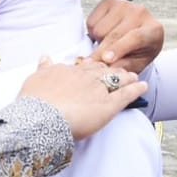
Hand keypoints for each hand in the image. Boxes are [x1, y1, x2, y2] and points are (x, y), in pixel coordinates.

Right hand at [17, 58, 146, 139]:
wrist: (41, 119)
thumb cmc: (34, 103)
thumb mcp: (34, 80)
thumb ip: (43, 68)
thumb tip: (44, 57)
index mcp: (68, 71)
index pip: (85, 67)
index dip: (94, 68)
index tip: (98, 69)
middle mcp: (85, 77)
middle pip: (103, 71)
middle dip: (112, 70)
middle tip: (120, 71)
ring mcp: (98, 90)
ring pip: (116, 80)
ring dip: (126, 77)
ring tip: (133, 77)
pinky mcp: (108, 106)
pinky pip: (126, 94)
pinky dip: (136, 90)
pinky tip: (143, 87)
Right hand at [85, 0, 163, 71]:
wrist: (138, 33)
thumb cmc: (139, 50)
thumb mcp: (137, 64)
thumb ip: (124, 67)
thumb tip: (107, 69)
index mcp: (153, 30)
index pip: (135, 37)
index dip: (119, 48)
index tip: (106, 59)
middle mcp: (140, 13)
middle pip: (113, 35)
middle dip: (101, 51)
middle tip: (94, 63)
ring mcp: (124, 4)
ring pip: (99, 29)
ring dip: (98, 41)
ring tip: (107, 43)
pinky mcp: (109, 1)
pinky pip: (91, 21)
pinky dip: (93, 31)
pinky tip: (104, 33)